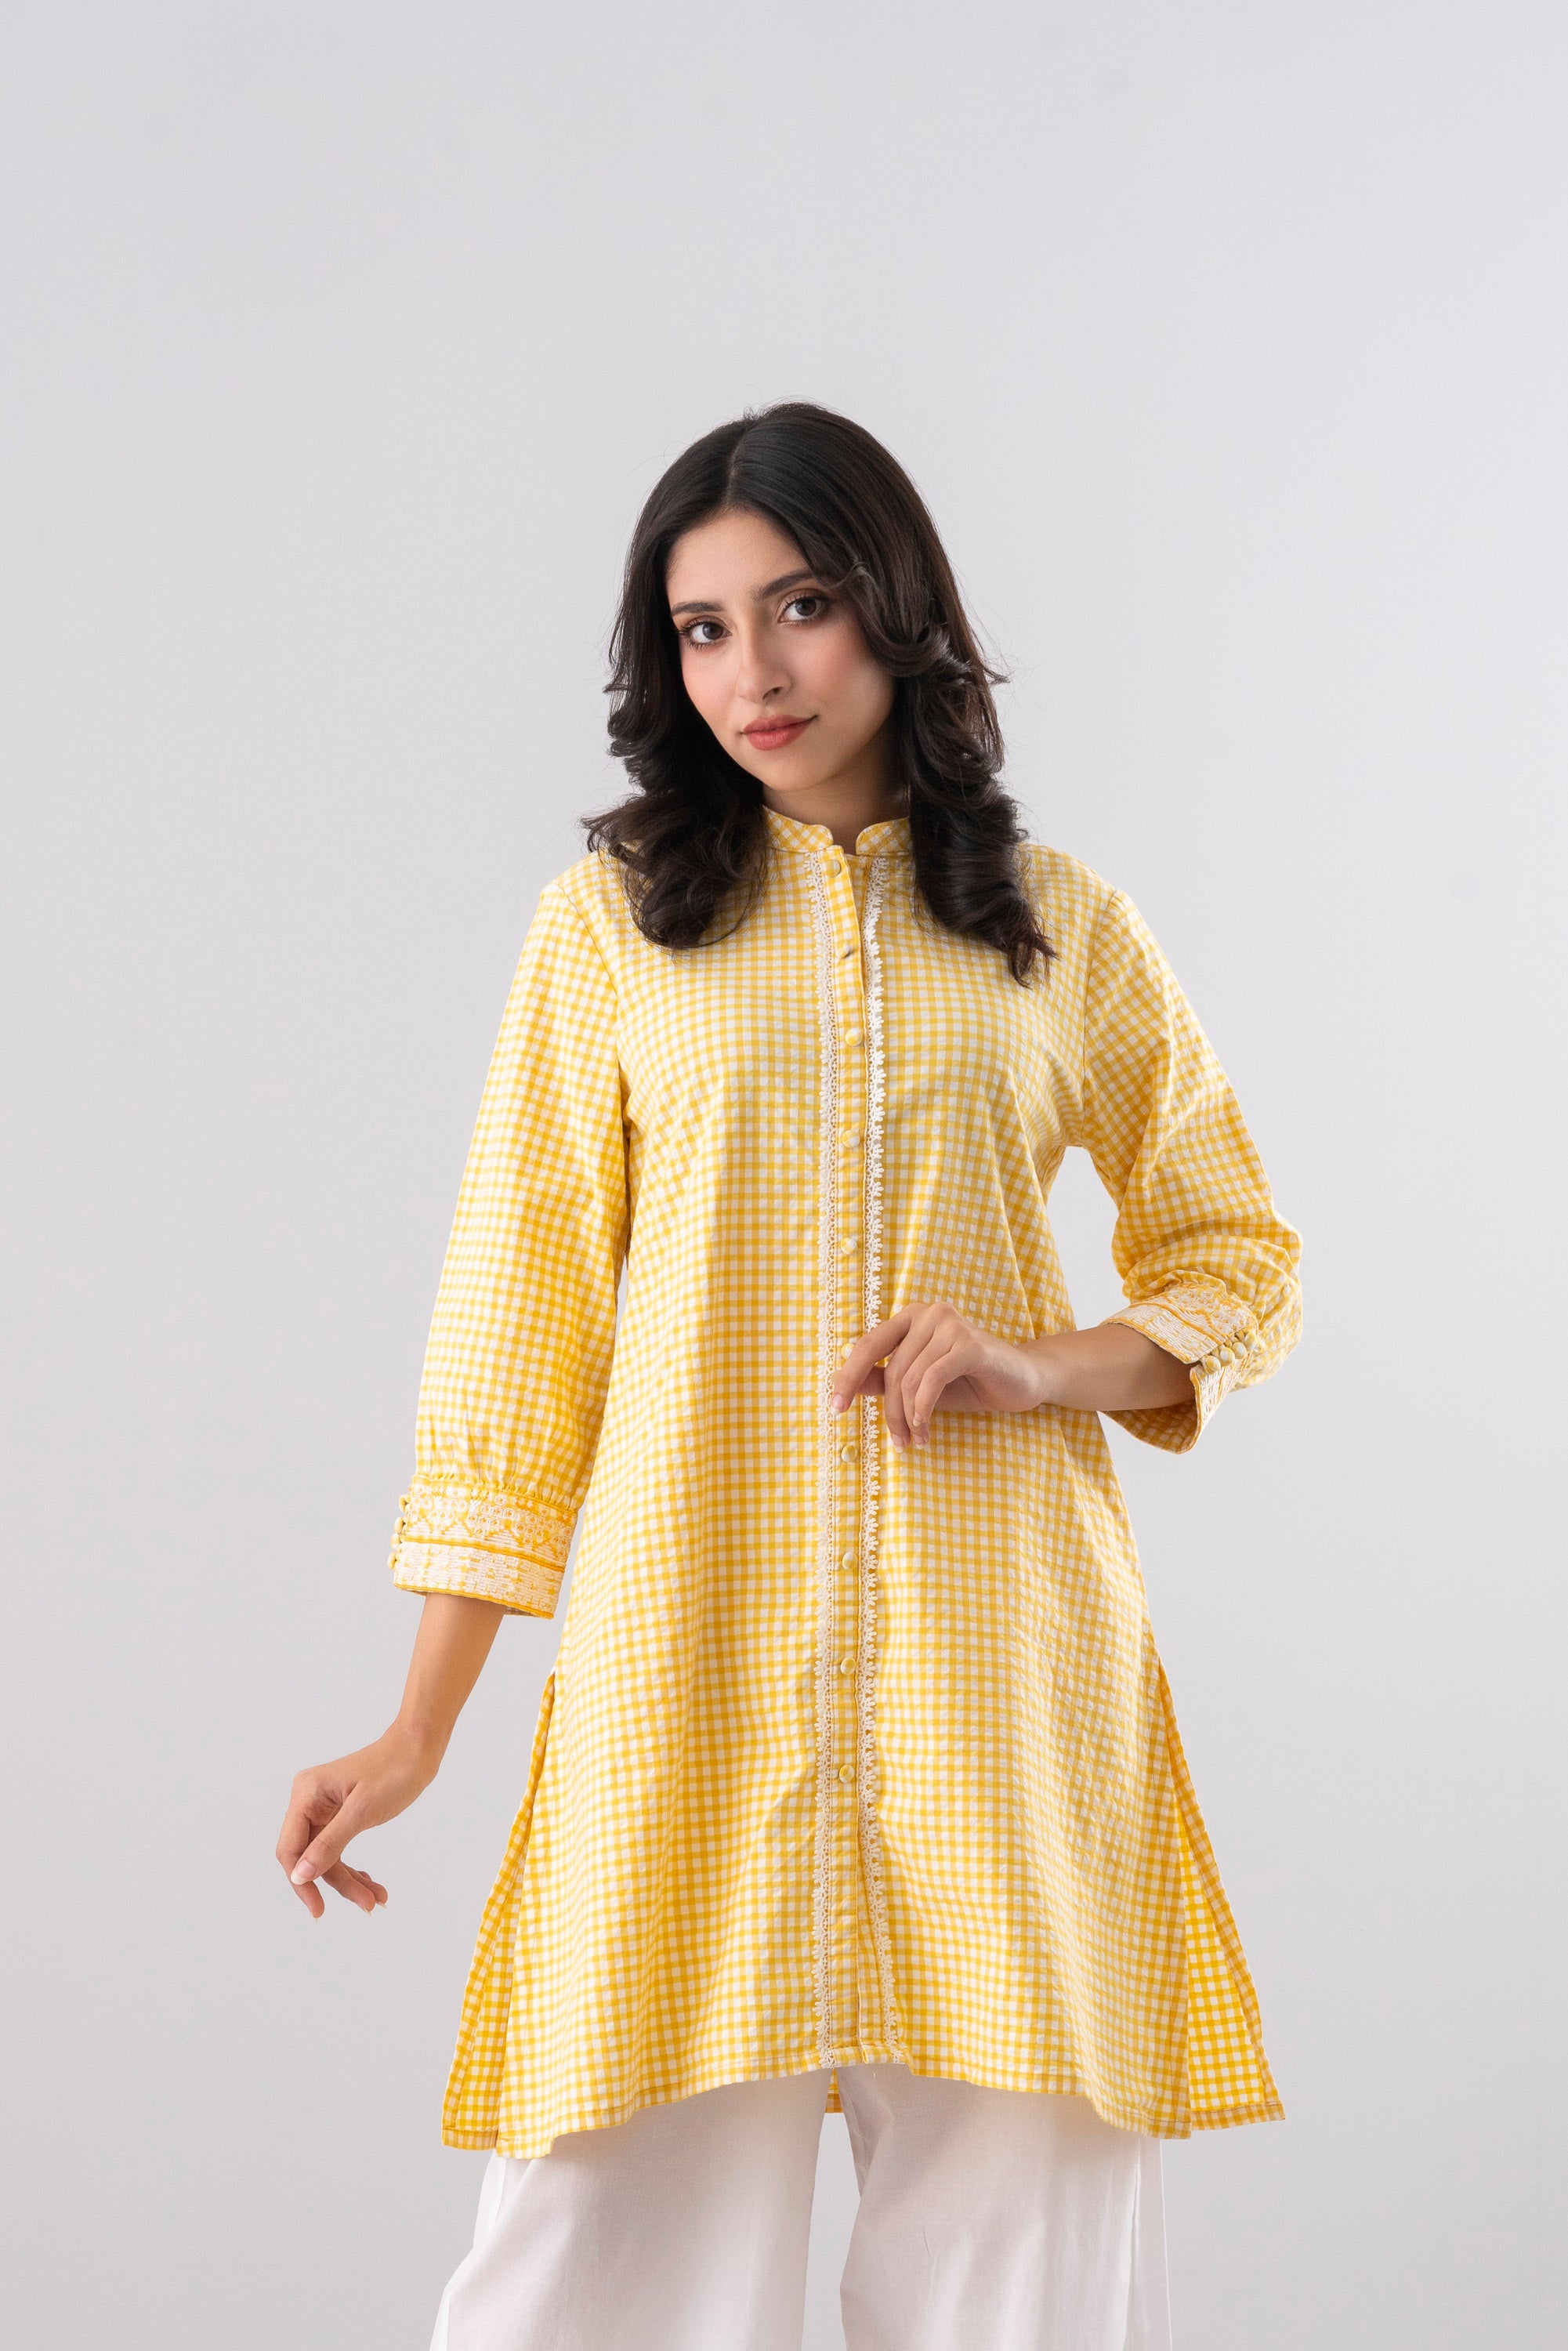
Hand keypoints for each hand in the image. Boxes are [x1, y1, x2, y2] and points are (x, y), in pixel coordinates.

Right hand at [276, 1725, 437, 1919]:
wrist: (418, 1749)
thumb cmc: (393, 1771)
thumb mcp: (361, 1812)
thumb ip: (329, 1844)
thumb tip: (299, 1875)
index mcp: (306, 1795)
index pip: (290, 1848)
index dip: (300, 1882)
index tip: (318, 1909)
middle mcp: (309, 1801)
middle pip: (310, 1856)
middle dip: (337, 1883)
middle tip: (368, 1905)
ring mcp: (324, 1808)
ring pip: (327, 1857)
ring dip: (349, 1880)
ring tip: (377, 1899)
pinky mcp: (340, 1814)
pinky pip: (339, 1848)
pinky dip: (354, 1868)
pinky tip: (372, 1884)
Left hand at [830, 1301, 1044, 1449]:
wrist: (1022, 1382)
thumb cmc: (968, 1382)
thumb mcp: (918, 1385)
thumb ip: (883, 1380)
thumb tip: (841, 1383)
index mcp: (910, 1317)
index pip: (867, 1345)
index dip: (848, 1377)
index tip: (835, 1409)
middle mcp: (928, 1313)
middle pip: (891, 1369)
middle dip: (889, 1412)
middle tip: (897, 1443)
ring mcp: (950, 1324)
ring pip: (909, 1379)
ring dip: (909, 1417)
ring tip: (918, 1439)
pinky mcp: (970, 1343)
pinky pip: (931, 1380)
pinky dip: (924, 1408)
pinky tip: (926, 1427)